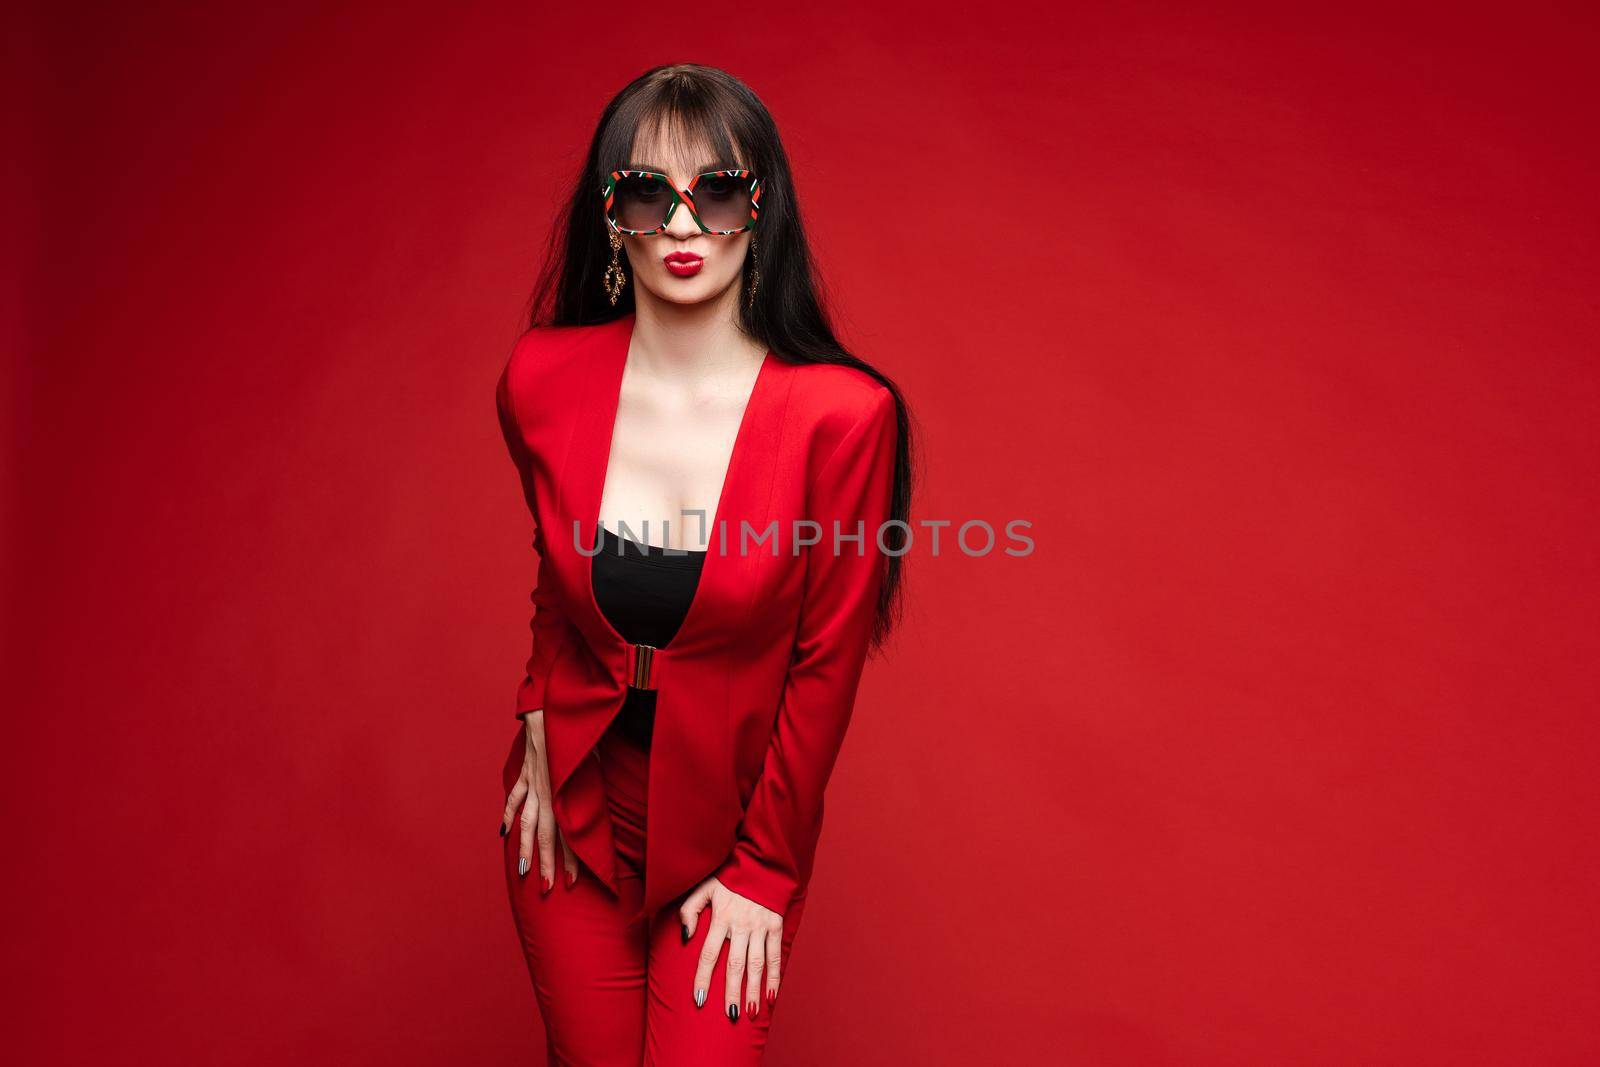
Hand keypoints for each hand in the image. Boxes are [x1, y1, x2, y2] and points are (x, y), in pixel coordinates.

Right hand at [499, 709, 577, 891]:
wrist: (551, 706)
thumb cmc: (578, 731)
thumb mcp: (591, 759)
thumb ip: (588, 786)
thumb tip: (592, 812)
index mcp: (563, 791)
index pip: (567, 833)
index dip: (570, 859)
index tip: (573, 882)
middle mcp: (545, 791)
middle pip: (544, 834)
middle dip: (545, 864)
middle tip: (547, 889)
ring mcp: (532, 781)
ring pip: (526, 822)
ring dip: (524, 848)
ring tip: (523, 872)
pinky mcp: (525, 771)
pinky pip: (515, 797)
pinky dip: (509, 815)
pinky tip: (504, 833)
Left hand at [679, 876, 782, 1020]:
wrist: (760, 863)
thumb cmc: (728, 878)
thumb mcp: (703, 887)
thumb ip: (689, 910)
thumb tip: (685, 936)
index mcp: (721, 916)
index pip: (709, 953)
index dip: (703, 978)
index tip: (699, 999)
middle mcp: (741, 924)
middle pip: (735, 964)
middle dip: (732, 991)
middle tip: (730, 1014)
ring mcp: (760, 926)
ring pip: (756, 963)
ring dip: (753, 989)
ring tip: (749, 1012)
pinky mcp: (775, 926)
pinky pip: (775, 955)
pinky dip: (774, 976)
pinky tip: (771, 996)